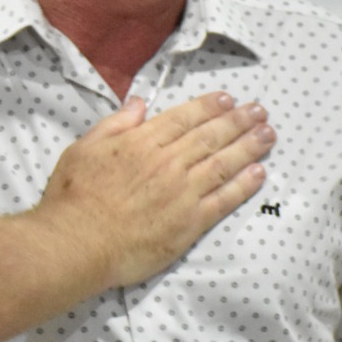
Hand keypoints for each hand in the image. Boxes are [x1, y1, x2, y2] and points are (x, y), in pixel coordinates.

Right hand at [37, 92, 273, 287]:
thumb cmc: (73, 197)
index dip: (209, 106)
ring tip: (268, 135)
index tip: (229, 98)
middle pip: (210, 137)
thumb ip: (114, 125)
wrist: (77, 243)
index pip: (183, 118)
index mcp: (141, 142)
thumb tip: (140, 104)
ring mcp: (182, 193)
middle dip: (238, 121)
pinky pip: (224, 199)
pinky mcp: (190, 223)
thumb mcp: (83, 149)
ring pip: (223, 164)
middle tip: (260, 111)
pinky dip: (244, 185)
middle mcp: (167, 163)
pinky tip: (259, 173)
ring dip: (249, 147)